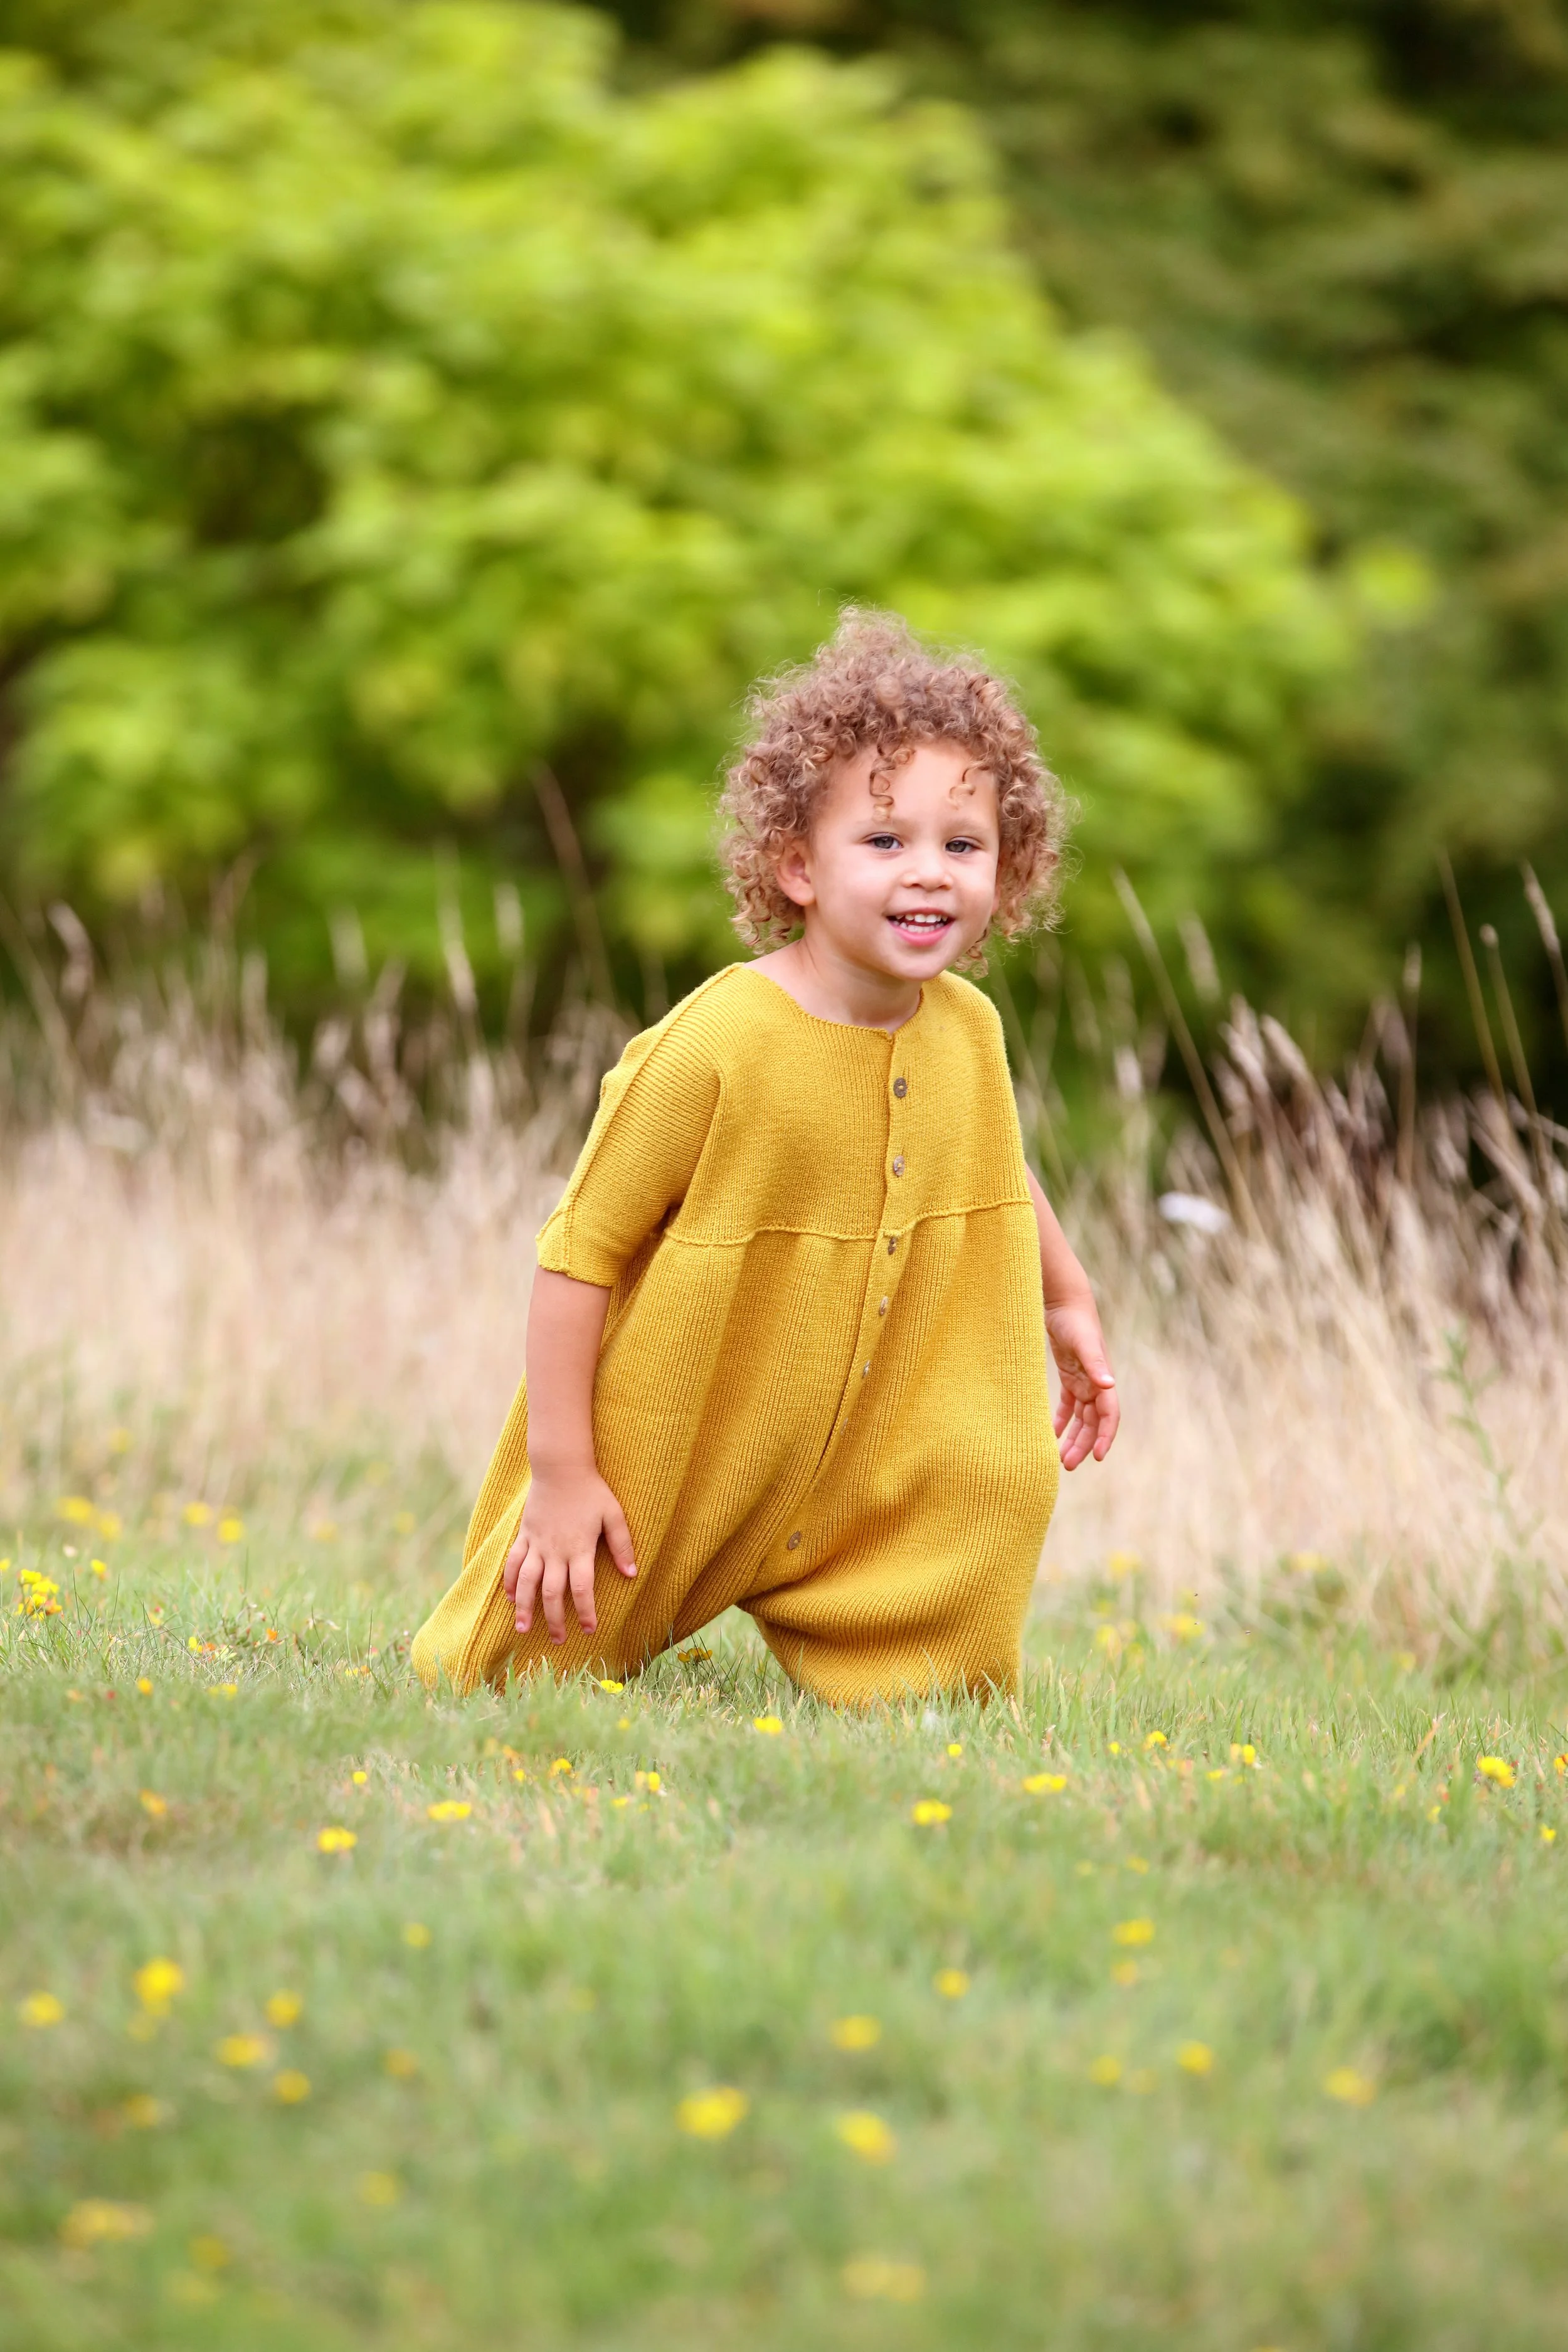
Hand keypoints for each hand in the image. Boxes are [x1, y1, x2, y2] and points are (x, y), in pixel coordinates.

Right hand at [502, 1467, 635, 1642]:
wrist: (560, 1468)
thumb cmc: (592, 1491)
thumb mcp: (614, 1515)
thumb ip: (623, 1545)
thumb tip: (632, 1574)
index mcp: (579, 1548)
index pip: (582, 1588)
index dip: (585, 1611)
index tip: (590, 1630)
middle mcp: (555, 1551)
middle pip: (552, 1592)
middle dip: (555, 1619)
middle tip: (559, 1641)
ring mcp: (536, 1544)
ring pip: (527, 1582)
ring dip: (525, 1608)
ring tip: (523, 1629)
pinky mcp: (524, 1536)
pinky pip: (513, 1563)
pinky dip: (510, 1582)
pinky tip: (511, 1598)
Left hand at [1045, 1293, 1118, 1469]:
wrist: (1064, 1302)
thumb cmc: (1075, 1321)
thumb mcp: (1084, 1344)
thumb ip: (1095, 1364)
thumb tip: (1109, 1386)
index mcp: (1103, 1380)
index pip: (1109, 1416)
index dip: (1105, 1437)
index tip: (1097, 1457)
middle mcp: (1096, 1385)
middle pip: (1093, 1423)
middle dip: (1084, 1445)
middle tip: (1068, 1465)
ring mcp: (1083, 1382)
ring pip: (1081, 1419)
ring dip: (1073, 1438)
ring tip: (1059, 1459)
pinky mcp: (1070, 1377)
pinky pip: (1067, 1407)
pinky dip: (1061, 1422)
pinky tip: (1050, 1435)